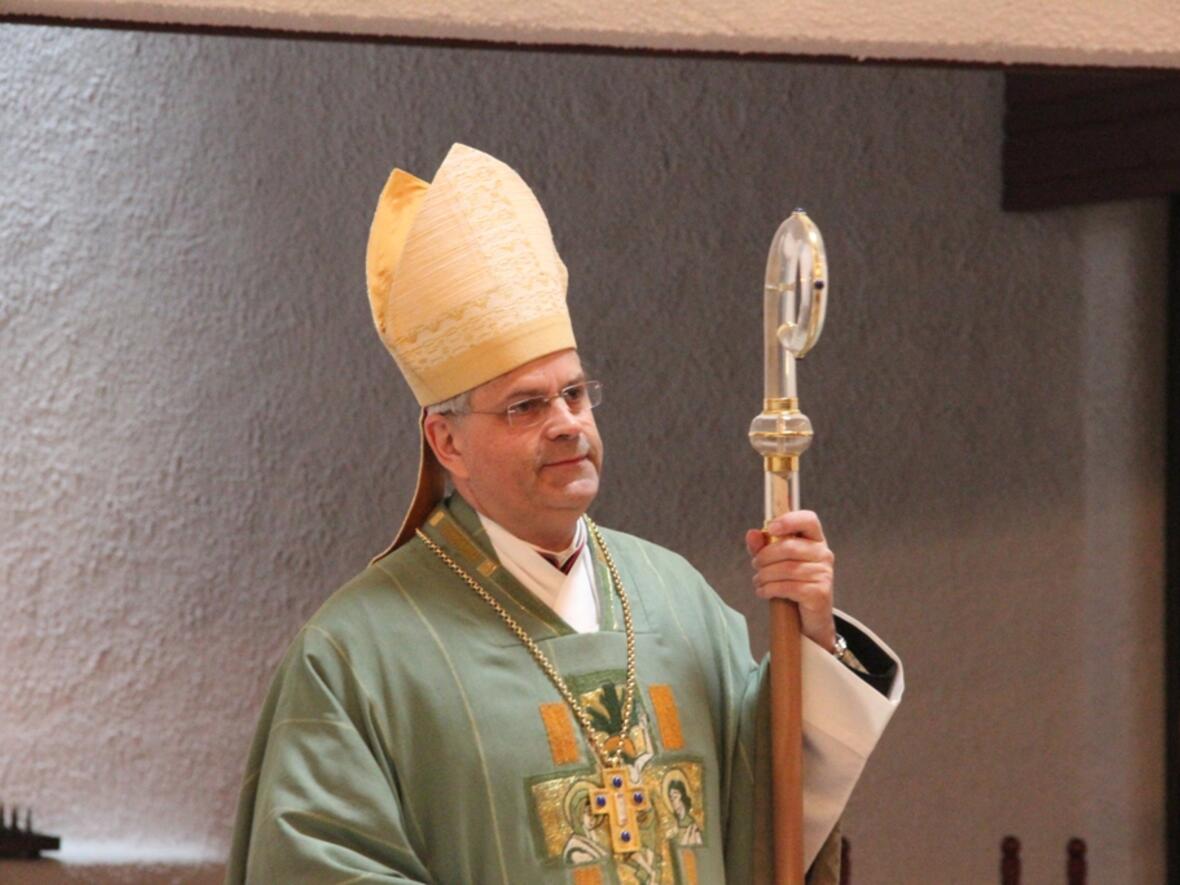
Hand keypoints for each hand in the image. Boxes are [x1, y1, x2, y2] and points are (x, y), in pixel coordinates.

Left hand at [745, 510, 836, 651]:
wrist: (809, 617)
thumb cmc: (793, 583)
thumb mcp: (775, 561)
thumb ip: (762, 546)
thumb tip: (752, 534)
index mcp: (815, 540)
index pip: (809, 520)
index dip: (789, 520)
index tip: (770, 527)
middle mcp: (823, 554)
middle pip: (789, 547)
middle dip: (765, 556)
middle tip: (756, 565)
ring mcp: (824, 573)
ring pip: (786, 569)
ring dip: (765, 575)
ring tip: (758, 581)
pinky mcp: (820, 593)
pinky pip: (789, 587)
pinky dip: (770, 589)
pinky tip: (763, 592)